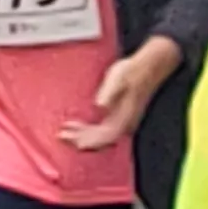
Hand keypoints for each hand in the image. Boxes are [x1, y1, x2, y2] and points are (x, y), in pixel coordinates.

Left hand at [62, 40, 179, 152]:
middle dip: (79, 140)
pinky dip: (86, 130)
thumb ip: (109, 93)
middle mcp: (123, 125)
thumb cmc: (131, 72)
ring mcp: (121, 122)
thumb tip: (100, 105)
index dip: (88, 142)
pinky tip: (76, 124)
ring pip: (99, 137)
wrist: (146, 67)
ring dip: (82, 136)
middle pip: (99, 141)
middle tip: (61, 136)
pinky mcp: (117, 117)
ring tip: (65, 132)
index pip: (104, 138)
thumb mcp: (117, 79)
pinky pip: (100, 130)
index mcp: (123, 119)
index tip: (72, 141)